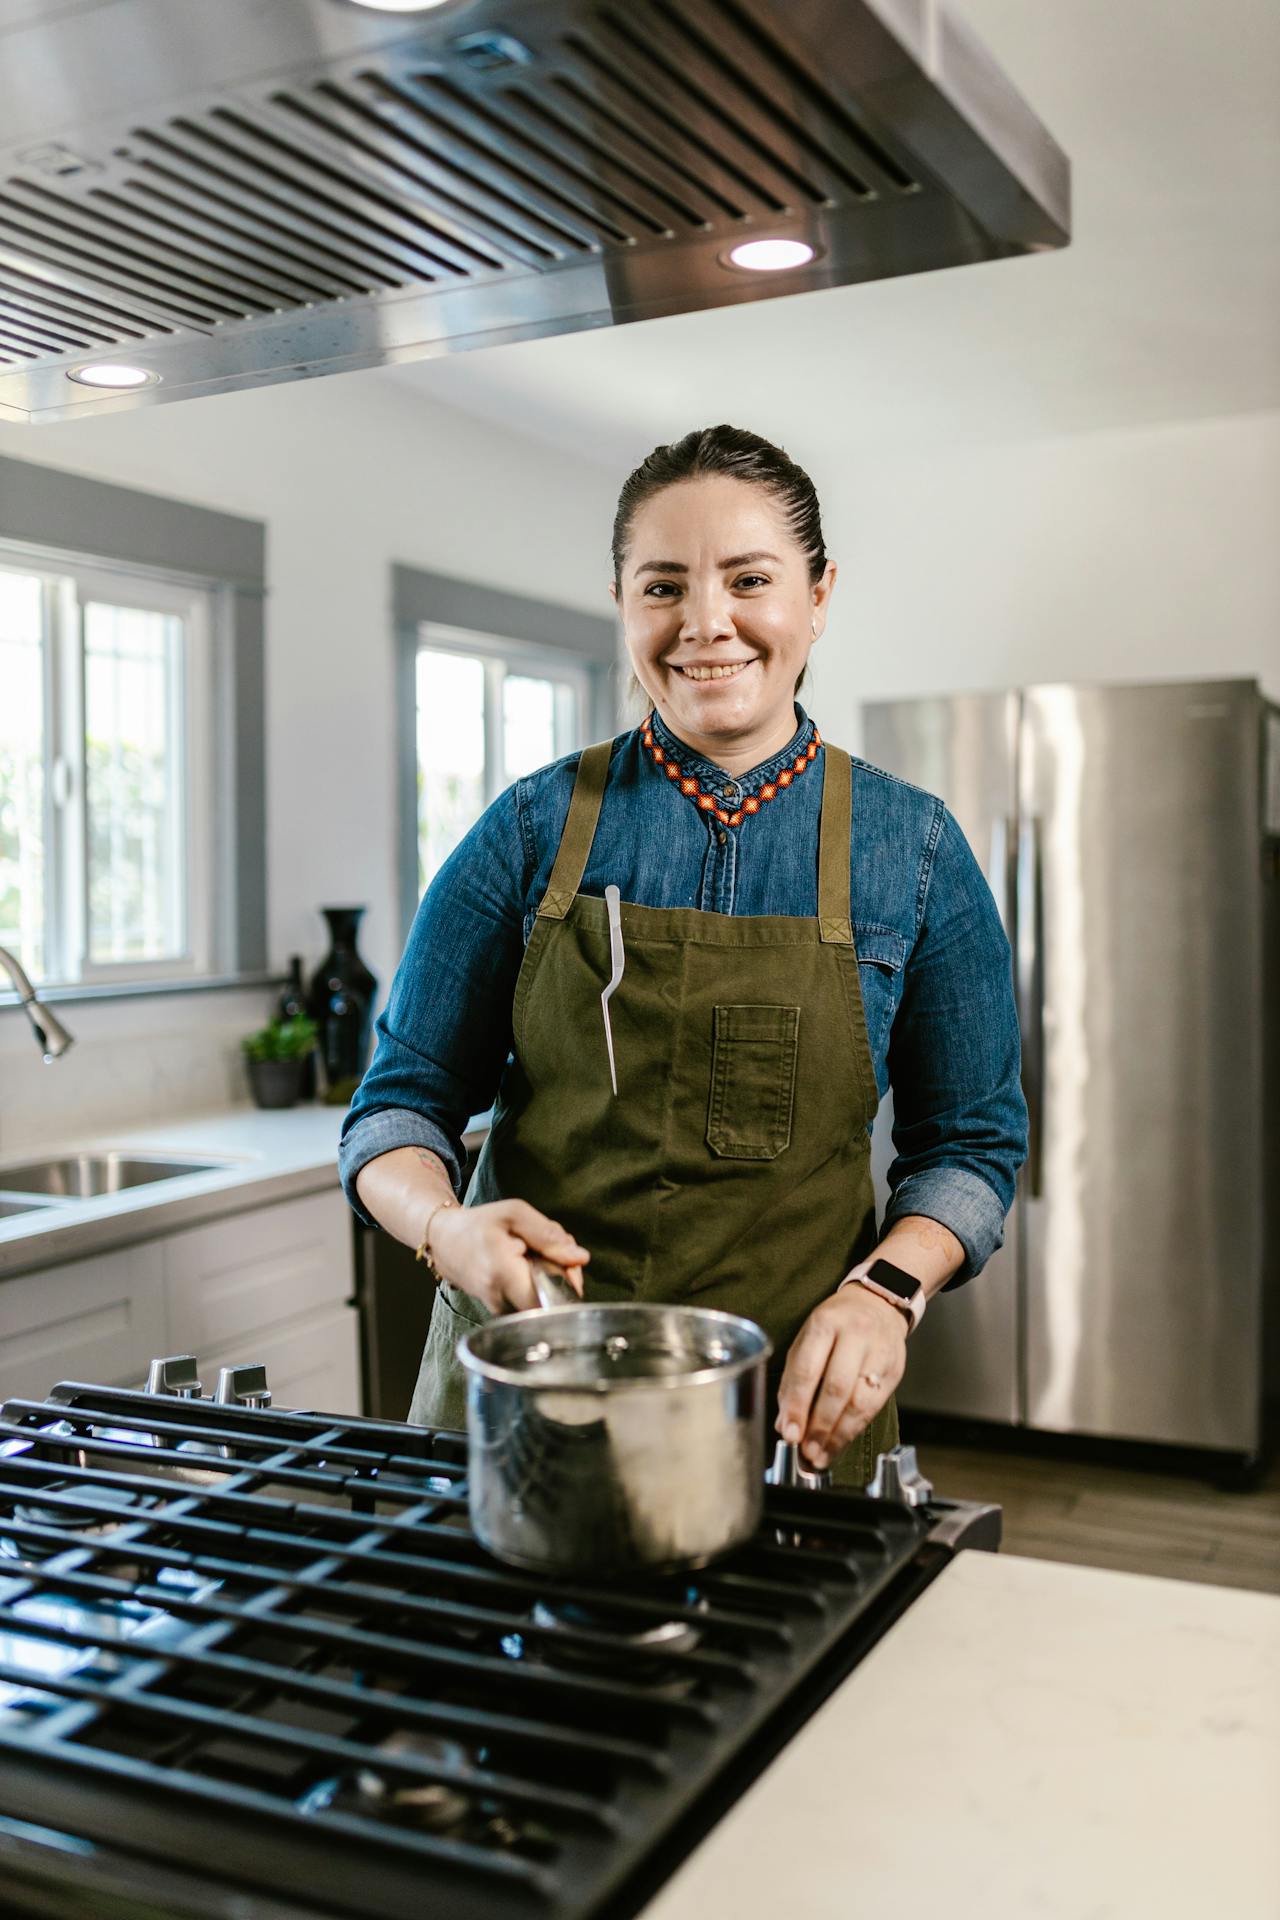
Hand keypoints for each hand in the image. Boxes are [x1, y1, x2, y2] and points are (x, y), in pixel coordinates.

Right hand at [428, 1199, 588, 1313]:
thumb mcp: (515, 1214)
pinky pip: (531, 1301)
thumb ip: (549, 1235)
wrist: (444, 1240)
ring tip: (535, 1256)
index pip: (552, 1295)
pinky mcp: (499, 1311)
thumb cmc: (479, 1224)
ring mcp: (498, 1308)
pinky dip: (537, 1284)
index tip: (567, 1262)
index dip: (568, 1281)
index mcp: (503, 1272)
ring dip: (550, 1278)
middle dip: (563, 1275)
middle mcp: (499, 1298)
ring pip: (543, 1301)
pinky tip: (527, 1266)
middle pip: (552, 1299)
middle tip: (554, 1251)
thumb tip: (580, 1258)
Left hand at [775, 1287, 906, 1468]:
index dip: (797, 1406)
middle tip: (806, 1451)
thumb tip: (785, 1424)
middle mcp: (855, 1335)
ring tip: (821, 1454)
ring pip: (859, 1402)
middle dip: (820, 1426)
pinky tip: (840, 1442)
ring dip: (838, 1435)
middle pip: (837, 1388)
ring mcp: (879, 1353)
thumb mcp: (807, 1340)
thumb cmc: (835, 1325)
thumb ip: (793, 1381)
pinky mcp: (895, 1371)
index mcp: (824, 1323)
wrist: (877, 1304)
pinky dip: (855, 1429)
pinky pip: (874, 1407)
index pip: (808, 1370)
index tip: (790, 1433)